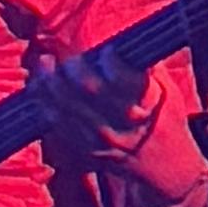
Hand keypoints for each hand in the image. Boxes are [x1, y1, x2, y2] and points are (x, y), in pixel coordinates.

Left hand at [31, 53, 160, 168]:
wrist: (164, 166)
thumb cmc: (166, 120)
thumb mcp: (168, 91)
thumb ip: (146, 65)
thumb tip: (128, 40)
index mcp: (147, 103)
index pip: (122, 77)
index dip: (110, 59)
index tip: (108, 51)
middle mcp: (122, 122)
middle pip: (87, 87)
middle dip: (74, 66)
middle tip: (72, 59)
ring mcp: (101, 137)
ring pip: (66, 105)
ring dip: (49, 80)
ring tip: (45, 63)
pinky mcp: (85, 148)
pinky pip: (56, 122)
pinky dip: (43, 101)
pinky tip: (39, 85)